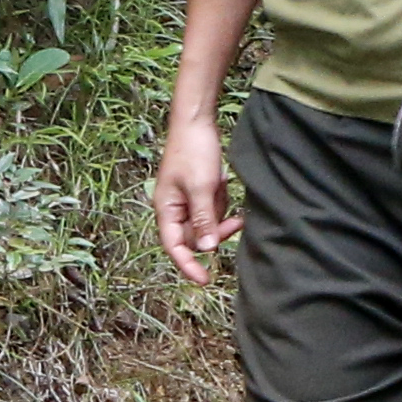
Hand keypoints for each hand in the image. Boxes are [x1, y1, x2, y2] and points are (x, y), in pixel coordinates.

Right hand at [153, 108, 234, 284]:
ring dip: (219, 213)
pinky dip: (220, 201)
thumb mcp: (201, 187)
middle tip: (235, 223)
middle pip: (194, 236)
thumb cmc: (193, 152)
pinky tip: (222, 182)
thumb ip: (204, 219)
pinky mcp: (197, 191)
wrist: (196, 120)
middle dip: (214, 230)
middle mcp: (173, 208)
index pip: (175, 247)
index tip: (205, 281)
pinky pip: (211, 208)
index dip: (188, 266)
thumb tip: (207, 250)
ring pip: (206, 223)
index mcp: (166, 209)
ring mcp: (185, 199)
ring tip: (222, 188)